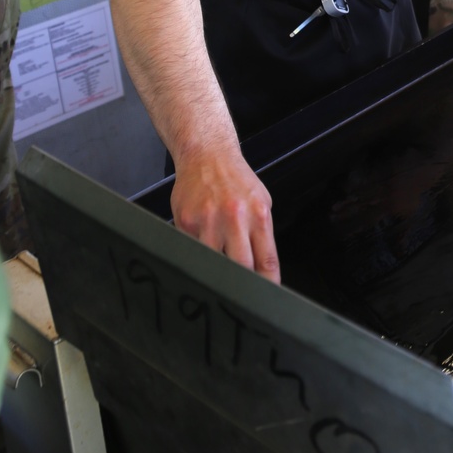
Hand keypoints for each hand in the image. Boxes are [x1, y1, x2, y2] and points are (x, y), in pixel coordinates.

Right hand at [170, 145, 280, 280]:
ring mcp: (207, 221)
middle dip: (242, 283)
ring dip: (216, 270)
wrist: (206, 155)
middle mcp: (234, 218)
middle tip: (240, 291)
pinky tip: (200, 249)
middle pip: (240, 267)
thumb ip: (262, 234)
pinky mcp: (185, 222)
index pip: (266, 260)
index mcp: (257, 215)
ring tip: (218, 268)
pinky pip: (191, 250)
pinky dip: (196, 255)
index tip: (265, 297)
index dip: (267, 285)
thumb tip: (264, 269)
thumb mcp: (261, 202)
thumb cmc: (235, 179)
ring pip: (212, 263)